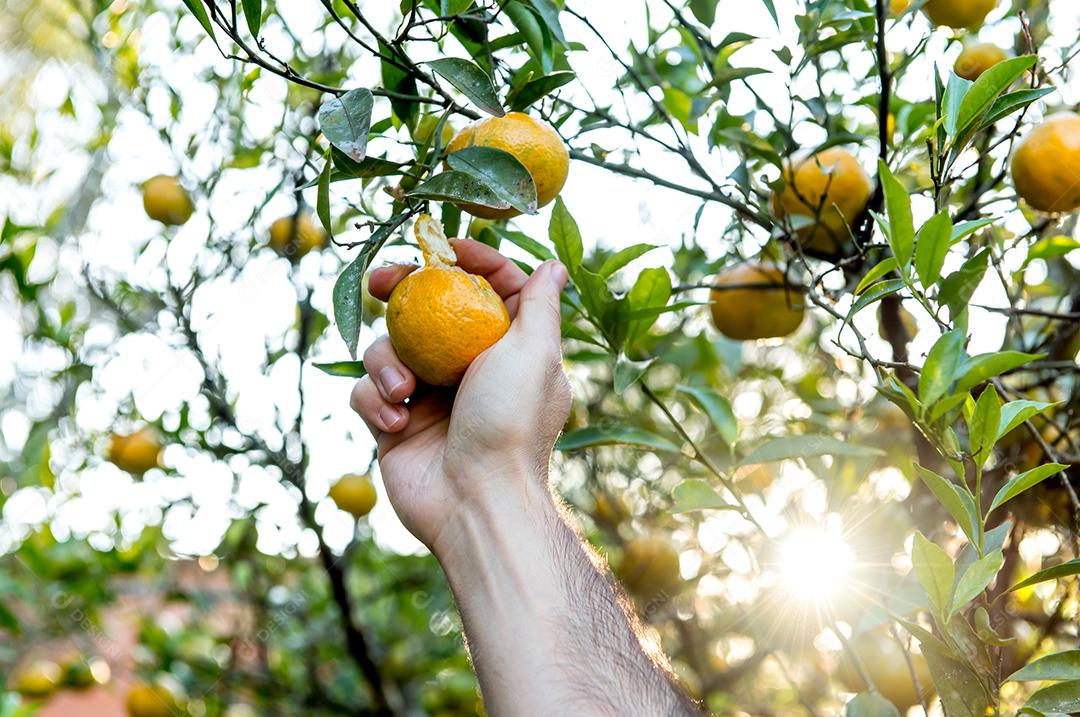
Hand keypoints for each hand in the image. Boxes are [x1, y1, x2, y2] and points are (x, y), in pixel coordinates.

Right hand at [349, 239, 570, 553]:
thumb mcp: (535, 353)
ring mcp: (428, 395)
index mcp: (506, 348)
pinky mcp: (394, 423)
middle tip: (380, 281)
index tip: (443, 247)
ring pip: (389, 348)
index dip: (468, 260)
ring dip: (388, 362)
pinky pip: (368, 391)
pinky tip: (397, 424)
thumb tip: (553, 265)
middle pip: (426, 310)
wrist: (475, 502)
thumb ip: (539, 305)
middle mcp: (466, 367)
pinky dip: (377, 402)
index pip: (487, 288)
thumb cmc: (511, 423)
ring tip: (404, 390)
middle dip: (398, 292)